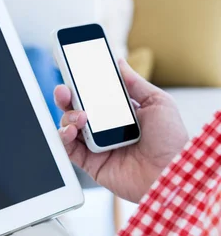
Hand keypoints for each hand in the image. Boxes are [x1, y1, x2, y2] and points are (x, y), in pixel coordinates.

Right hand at [54, 59, 188, 202]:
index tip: (73, 70)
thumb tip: (118, 62)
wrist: (171, 173)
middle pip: (78, 107)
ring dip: (68, 116)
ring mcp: (98, 145)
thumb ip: (135, 83)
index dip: (83, 83)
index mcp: (121, 112)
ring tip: (80, 115)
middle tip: (64, 89)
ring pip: (70, 125)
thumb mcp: (158, 102)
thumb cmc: (171, 141)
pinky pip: (69, 149)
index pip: (96, 94)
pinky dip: (64, 137)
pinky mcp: (91, 163)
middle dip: (67, 96)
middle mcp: (107, 128)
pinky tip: (70, 130)